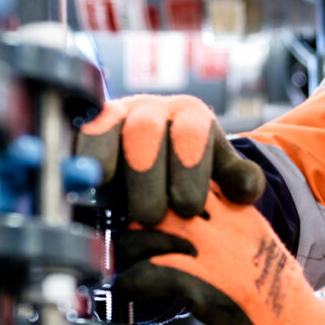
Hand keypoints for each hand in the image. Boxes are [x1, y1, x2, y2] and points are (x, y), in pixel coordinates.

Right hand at [77, 95, 265, 225]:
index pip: (192, 133)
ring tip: (106, 191)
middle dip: (148, 174)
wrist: (157, 164)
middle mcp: (152, 110)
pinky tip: (77, 182)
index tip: (189, 207)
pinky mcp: (85, 130)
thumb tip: (247, 191)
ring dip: (105, 159)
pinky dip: (77, 156)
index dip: (190, 170)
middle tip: (151, 215)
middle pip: (146, 131)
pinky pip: (77, 135)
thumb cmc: (190, 175)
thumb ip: (237, 180)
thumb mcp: (219, 174)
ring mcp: (115, 116)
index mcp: (191, 117)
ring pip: (107, 127)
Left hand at [114, 193, 324, 324]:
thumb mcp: (251, 249)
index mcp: (237, 209)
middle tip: (116, 243)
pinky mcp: (210, 290)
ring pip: (146, 230)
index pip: (178, 177)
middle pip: (155, 196)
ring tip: (121, 269)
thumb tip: (171, 228)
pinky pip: (150, 273)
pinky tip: (131, 293)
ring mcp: (219, 255)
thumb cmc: (276, 303)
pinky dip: (131, 284)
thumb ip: (218, 230)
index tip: (131, 214)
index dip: (147, 192)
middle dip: (128, 219)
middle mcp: (228, 223)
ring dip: (125, 252)